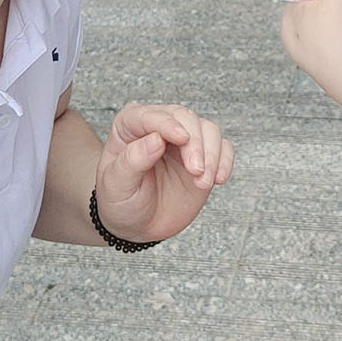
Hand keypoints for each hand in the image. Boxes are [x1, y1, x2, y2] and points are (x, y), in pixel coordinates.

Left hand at [93, 103, 233, 243]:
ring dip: (211, 154)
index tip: (182, 138)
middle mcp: (159, 127)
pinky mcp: (203, 156)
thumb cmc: (120, 201)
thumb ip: (133, 160)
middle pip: (185, 118)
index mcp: (130, 126)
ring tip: (203, 182)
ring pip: (208, 130)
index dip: (168, 124)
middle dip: (195, 143)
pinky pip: (223, 148)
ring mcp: (184, 142)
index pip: (151, 115)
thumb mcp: (116, 184)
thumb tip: (156, 139)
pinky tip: (218, 179)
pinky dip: (225, 161)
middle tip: (196, 171)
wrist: (137, 225)